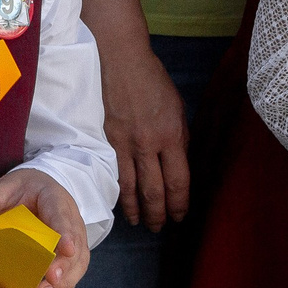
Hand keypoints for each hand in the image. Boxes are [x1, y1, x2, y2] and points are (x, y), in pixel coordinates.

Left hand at [0, 166, 90, 287]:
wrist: (41, 191)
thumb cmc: (24, 190)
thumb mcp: (9, 186)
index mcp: (55, 200)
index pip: (63, 216)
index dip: (66, 233)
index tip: (67, 249)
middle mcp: (71, 222)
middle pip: (75, 246)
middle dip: (64, 265)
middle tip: (51, 279)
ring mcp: (74, 242)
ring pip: (77, 264)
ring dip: (62, 283)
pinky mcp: (70, 258)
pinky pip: (71, 276)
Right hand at [101, 39, 187, 229]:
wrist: (121, 60)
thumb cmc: (153, 81)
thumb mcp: (177, 108)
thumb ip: (179, 138)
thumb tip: (178, 163)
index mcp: (172, 135)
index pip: (179, 181)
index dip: (180, 203)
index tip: (181, 215)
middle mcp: (149, 143)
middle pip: (156, 191)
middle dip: (160, 214)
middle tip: (160, 227)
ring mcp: (125, 143)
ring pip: (132, 188)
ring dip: (138, 210)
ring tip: (141, 223)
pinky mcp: (107, 140)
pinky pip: (114, 173)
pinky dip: (120, 193)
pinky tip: (122, 204)